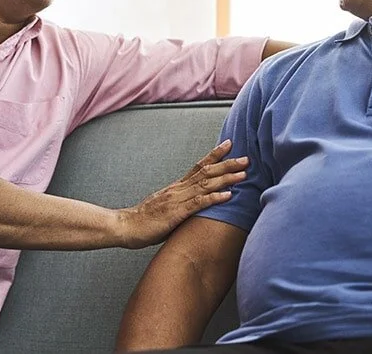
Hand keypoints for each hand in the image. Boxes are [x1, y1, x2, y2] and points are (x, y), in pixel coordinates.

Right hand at [115, 140, 247, 248]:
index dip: (215, 155)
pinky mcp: (176, 213)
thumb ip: (180, 204)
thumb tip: (194, 205)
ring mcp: (177, 200)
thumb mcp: (166, 208)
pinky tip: (228, 195)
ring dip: (226, 178)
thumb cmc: (145, 220)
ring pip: (205, 184)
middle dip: (228, 164)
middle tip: (246, 158)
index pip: (198, 166)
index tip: (229, 144)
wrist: (125, 226)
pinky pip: (198, 204)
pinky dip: (214, 198)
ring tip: (243, 174)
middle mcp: (178, 189)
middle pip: (206, 171)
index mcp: (176, 187)